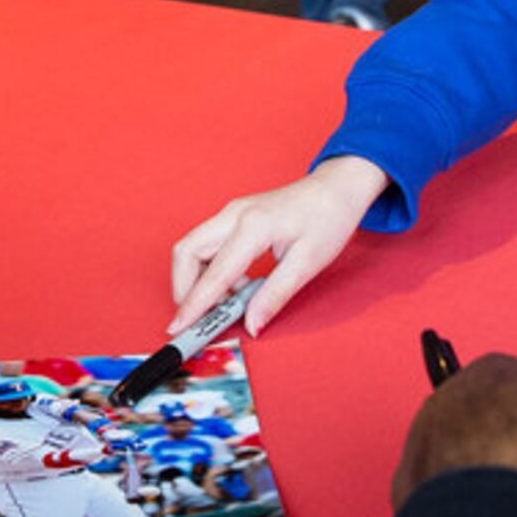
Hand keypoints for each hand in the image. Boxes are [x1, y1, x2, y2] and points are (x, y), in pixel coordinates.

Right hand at [168, 155, 390, 336]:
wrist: (336, 189)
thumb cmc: (328, 219)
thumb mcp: (308, 263)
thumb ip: (275, 295)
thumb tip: (252, 325)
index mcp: (254, 226)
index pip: (215, 273)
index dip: (195, 304)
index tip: (179, 327)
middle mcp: (234, 215)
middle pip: (187, 253)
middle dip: (185, 289)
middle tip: (200, 317)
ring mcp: (230, 214)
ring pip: (192, 249)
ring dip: (201, 281)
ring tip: (235, 300)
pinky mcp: (232, 218)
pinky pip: (207, 246)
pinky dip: (213, 271)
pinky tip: (240, 285)